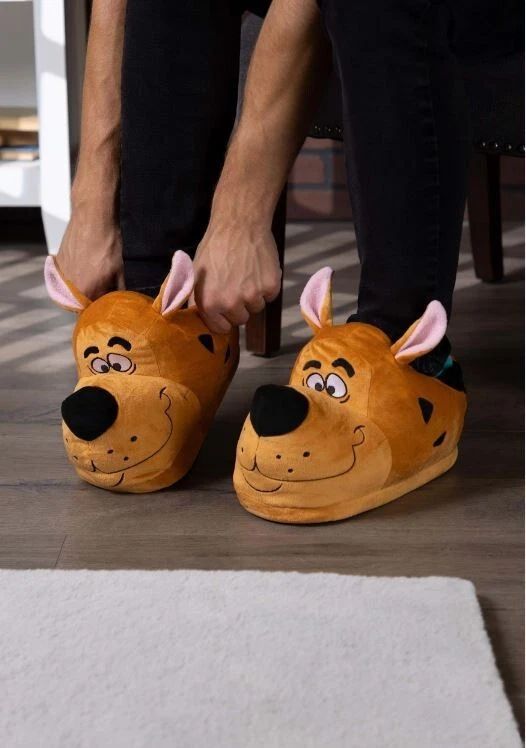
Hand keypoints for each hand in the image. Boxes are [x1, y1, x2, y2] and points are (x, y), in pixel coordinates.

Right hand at [56, 210, 123, 299]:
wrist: (91, 221)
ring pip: (72, 291)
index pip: (94, 310)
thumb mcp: (119, 271)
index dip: (101, 307)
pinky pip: (65, 279)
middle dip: (91, 299)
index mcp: (88, 293)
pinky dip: (73, 278)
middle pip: (81, 302)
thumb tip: (121, 299)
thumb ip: (119, 289)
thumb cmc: (107, 245)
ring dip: (81, 289)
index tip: (107, 303)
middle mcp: (71, 289)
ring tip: (92, 278)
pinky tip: (82, 269)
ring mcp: (62, 276)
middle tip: (101, 290)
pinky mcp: (57, 265)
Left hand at [193, 219, 281, 333]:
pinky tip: (259, 269)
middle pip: (242, 319)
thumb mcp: (197, 275)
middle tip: (237, 284)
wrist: (239, 224)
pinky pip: (271, 296)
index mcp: (209, 303)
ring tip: (247, 273)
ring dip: (255, 295)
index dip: (225, 318)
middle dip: (240, 306)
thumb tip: (199, 318)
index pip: (222, 328)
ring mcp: (252, 296)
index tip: (226, 308)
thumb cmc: (215, 247)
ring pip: (257, 308)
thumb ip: (198, 299)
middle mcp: (230, 304)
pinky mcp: (270, 286)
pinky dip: (267, 285)